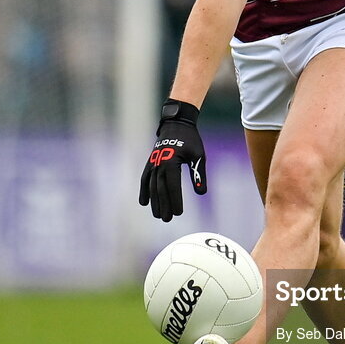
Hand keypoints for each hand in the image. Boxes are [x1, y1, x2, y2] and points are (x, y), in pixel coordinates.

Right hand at [139, 99, 206, 220]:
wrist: (176, 123)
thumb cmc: (191, 140)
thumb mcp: (198, 155)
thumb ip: (198, 174)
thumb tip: (201, 193)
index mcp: (172, 162)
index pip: (173, 186)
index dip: (175, 200)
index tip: (179, 213)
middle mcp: (159, 164)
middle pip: (160, 189)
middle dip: (164, 205)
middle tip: (168, 220)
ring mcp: (153, 163)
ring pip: (151, 186)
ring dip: (154, 202)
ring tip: (158, 215)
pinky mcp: (150, 162)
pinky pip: (144, 178)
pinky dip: (143, 190)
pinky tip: (144, 203)